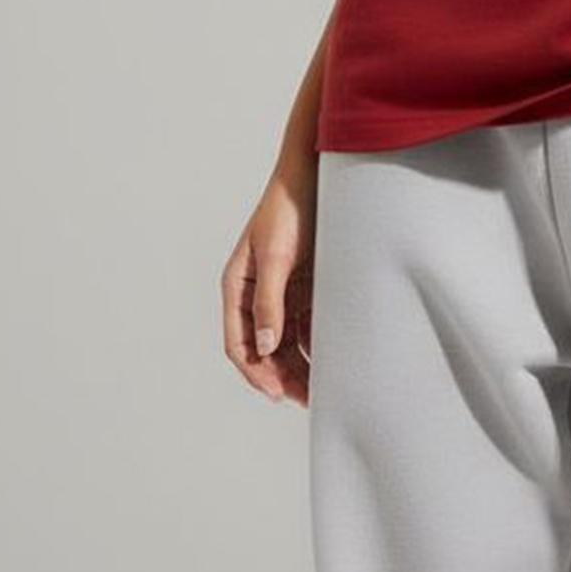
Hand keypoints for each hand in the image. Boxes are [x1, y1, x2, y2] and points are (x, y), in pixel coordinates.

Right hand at [221, 156, 317, 405]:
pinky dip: (316, 341)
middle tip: (307, 398)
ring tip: (323, 385)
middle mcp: (257, 293)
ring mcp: (282, 290)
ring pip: (287, 340)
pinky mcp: (305, 284)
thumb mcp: (275, 255)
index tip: (277, 393)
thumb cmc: (287, 207)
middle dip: (282, 375)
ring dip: (300, 363)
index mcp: (238, 286)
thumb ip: (268, 301)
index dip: (256, 372)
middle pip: (265, 348)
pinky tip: (332, 356)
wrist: (316, 173)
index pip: (240, 344)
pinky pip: (307, 323)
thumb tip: (266, 345)